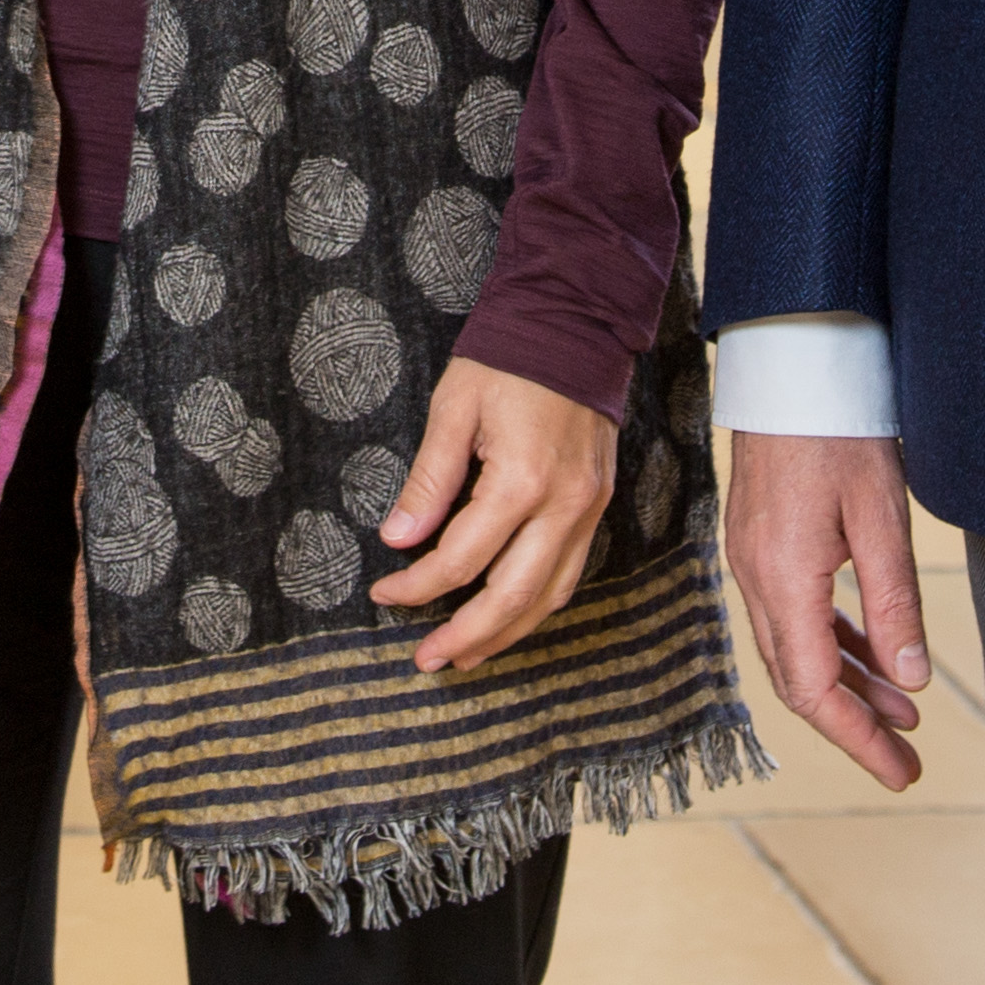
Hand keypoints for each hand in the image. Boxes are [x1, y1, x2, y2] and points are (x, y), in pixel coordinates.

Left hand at [371, 361, 618, 671]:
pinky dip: (538, 604)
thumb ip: (429, 479)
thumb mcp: (453, 409)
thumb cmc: (507, 359)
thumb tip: (398, 540)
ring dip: (506, 634)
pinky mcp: (598, 504)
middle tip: (426, 660)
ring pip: (549, 596)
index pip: (461, 558)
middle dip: (465, 636)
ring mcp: (589, 508)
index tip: (385, 593)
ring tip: (465, 657)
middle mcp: (564, 505)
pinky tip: (511, 617)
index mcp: (522, 480)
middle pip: (512, 597)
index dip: (418, 585)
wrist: (574, 323)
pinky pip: (570, 572)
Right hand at [722, 431, 931, 790]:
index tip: (901, 772)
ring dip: (848, 683)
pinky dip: (832, 642)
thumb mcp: (882, 518)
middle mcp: (755, 576)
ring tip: (904, 710)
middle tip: (906, 760)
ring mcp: (753, 558)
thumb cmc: (838, 425)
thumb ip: (894, 606)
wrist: (792, 359)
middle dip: (854, 725)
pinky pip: (793, 613)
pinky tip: (870, 653)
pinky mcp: (762, 540)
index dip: (857, 739)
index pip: (813, 689)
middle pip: (799, 679)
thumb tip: (910, 683)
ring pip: (796, 648)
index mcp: (781, 577)